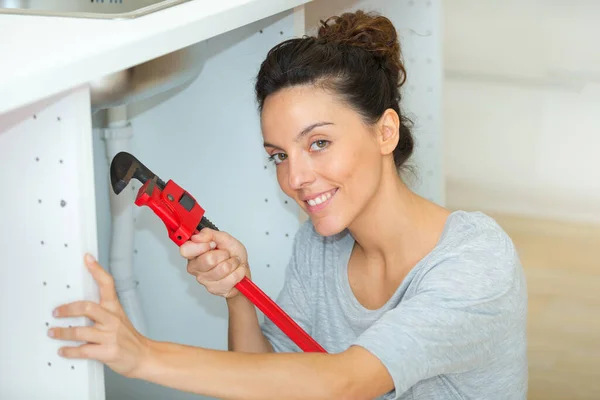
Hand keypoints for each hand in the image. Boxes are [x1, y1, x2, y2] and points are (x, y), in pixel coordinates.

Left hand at [48, 254, 150, 377]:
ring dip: (62, 333)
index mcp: (115, 309)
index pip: (107, 284)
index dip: (97, 270)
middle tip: (56, 312)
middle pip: (87, 307)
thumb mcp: (119, 319)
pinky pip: (83, 350)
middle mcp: (112, 320)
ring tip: (53, 332)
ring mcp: (110, 336)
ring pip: (80, 331)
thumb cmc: (129, 338)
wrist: (144, 356)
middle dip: (68, 309)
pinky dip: (69, 351)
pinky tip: (63, 350)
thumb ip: (102, 312)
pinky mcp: (107, 352)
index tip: (87, 259)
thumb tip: (78, 307)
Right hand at [179, 228, 249, 297]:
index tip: (212, 244)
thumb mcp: (224, 238)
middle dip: (224, 254)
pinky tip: (235, 271)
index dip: (201, 246)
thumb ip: (209, 234)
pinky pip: (231, 278)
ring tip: (232, 262)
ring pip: (222, 269)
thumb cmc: (232, 254)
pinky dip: (238, 272)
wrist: (242, 269)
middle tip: (226, 254)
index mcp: (193, 253)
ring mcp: (203, 280)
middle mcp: (195, 267)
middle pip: (208, 260)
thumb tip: (197, 236)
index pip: (185, 250)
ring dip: (233, 263)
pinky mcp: (214, 289)